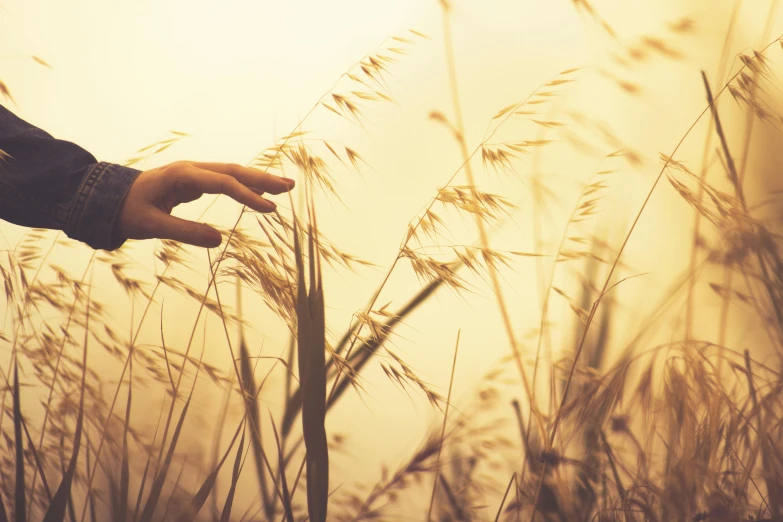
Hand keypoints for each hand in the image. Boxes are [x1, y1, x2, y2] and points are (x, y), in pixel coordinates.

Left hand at [116, 161, 294, 247]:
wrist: (107, 198)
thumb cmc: (128, 211)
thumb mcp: (153, 226)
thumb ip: (185, 232)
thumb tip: (219, 241)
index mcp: (181, 175)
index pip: (222, 183)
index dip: (246, 195)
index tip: (268, 209)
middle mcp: (191, 169)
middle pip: (233, 171)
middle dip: (262, 179)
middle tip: (289, 186)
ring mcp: (193, 172)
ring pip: (231, 172)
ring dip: (257, 180)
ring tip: (282, 187)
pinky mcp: (194, 180)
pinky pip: (224, 180)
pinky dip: (244, 185)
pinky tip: (258, 192)